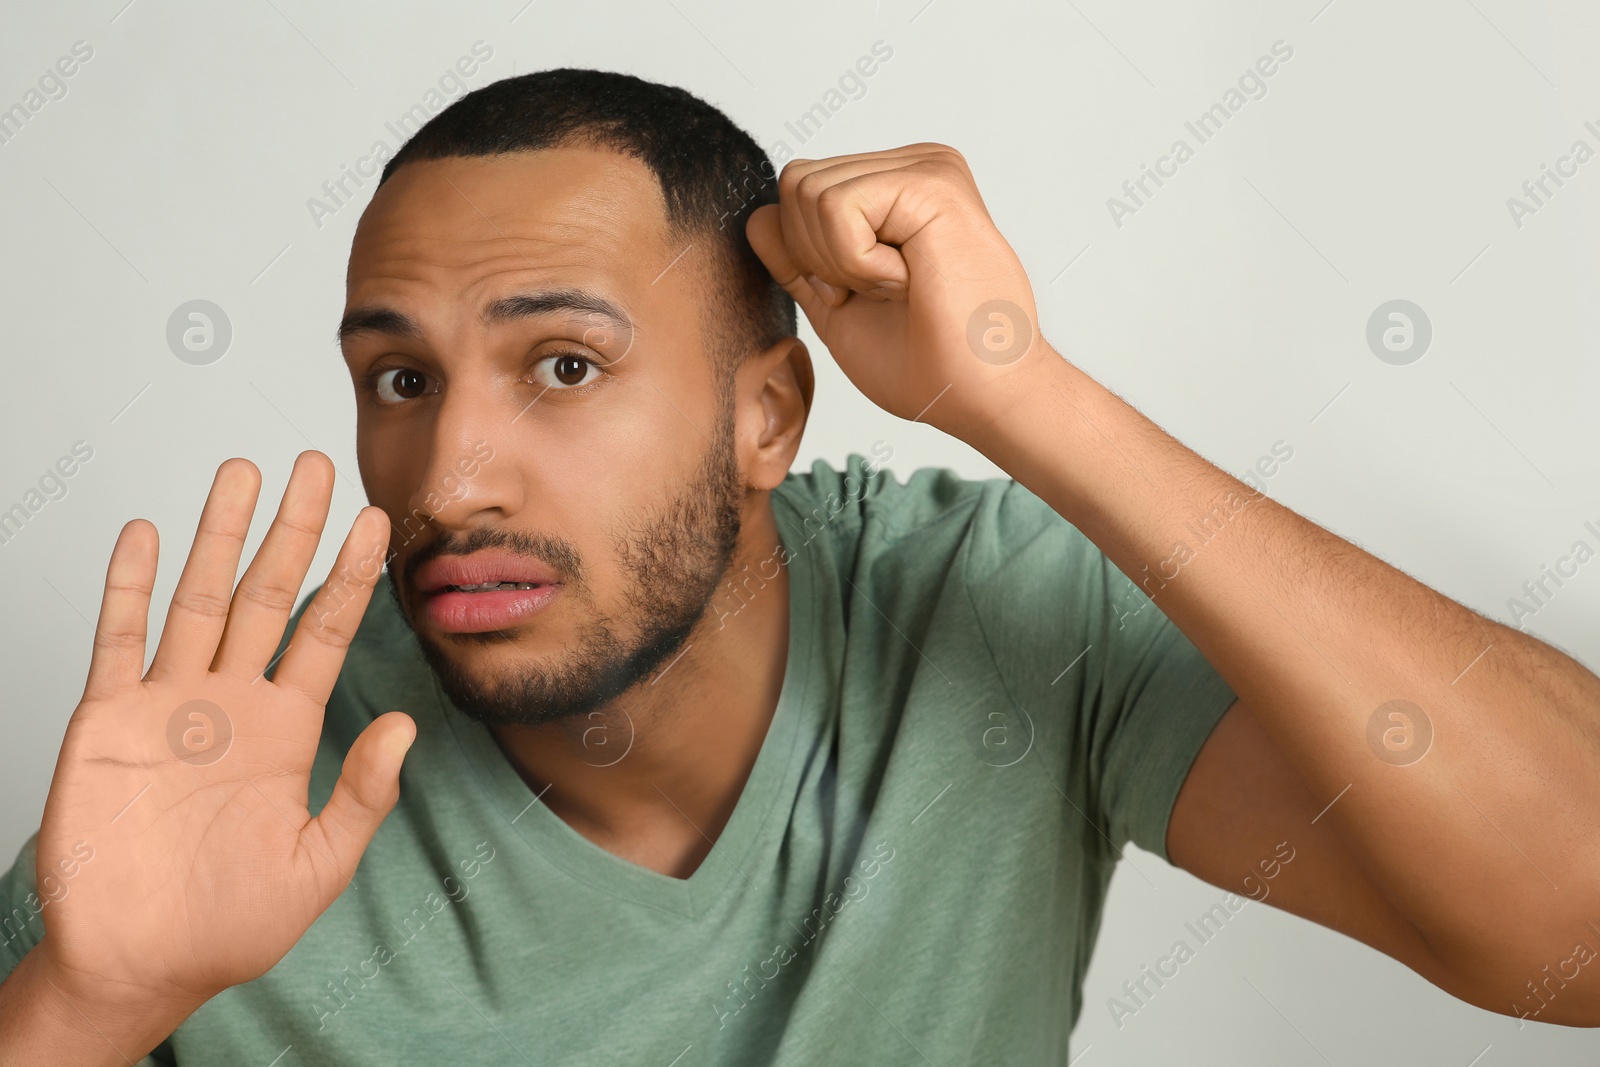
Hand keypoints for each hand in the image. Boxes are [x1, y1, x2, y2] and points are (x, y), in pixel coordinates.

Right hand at [32, 452, 412, 1016]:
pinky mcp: (108, 722)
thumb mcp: (318, 864)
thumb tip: (406, 726)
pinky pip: (119, 640)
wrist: (140, 965)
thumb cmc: (231, 926)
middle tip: (317, 464)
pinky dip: (129, 586)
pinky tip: (146, 533)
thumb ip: (363, 793)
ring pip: (197, 599)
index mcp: (286, 729)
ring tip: (242, 473)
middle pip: (267, 595)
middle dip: (293, 530)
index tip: (376, 521)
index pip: (325, 632)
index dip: (350, 575)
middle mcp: (231, 703)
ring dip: (218, 536)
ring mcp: (169, 706)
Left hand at [746, 143, 1047, 444]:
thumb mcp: (837, 306)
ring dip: (841, 262)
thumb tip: (757, 217)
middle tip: (883, 294)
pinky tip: (908, 280)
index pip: (798, 192)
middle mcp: (913, 167)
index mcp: (895, 190)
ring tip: (900, 287)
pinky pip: (836, 206)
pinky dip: (856, 261)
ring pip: (808, 191)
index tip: (868, 297)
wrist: (980, 395)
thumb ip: (798, 261)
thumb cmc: (926, 362)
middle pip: (795, 184)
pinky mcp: (932, 181)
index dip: (809, 258)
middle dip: (817, 257)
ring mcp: (926, 167)